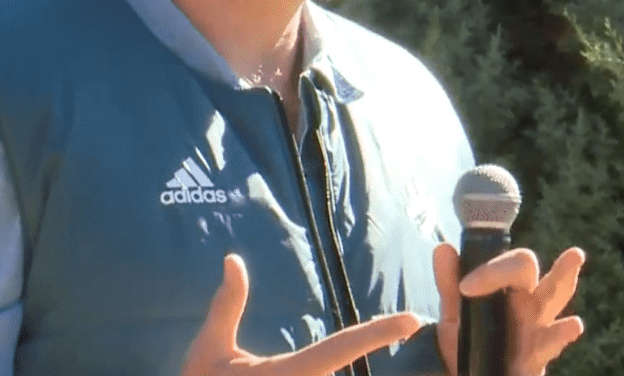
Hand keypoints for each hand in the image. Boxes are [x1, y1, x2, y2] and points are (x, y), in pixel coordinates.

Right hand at [180, 254, 422, 375]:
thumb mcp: (210, 346)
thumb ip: (227, 305)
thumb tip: (233, 259)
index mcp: (289, 373)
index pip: (341, 347)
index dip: (379, 332)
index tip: (413, 319)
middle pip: (341, 373)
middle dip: (343, 359)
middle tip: (355, 344)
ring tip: (327, 356)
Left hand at [432, 243, 586, 375]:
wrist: (461, 374)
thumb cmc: (465, 341)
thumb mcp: (453, 313)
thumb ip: (448, 284)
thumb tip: (443, 249)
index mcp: (508, 289)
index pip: (513, 265)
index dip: (492, 269)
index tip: (465, 287)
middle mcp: (527, 305)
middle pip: (545, 281)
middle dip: (560, 269)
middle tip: (575, 254)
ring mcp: (535, 331)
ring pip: (555, 303)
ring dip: (566, 284)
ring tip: (577, 263)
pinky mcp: (535, 359)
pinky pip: (550, 345)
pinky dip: (561, 335)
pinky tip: (573, 325)